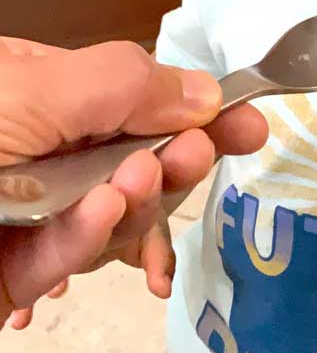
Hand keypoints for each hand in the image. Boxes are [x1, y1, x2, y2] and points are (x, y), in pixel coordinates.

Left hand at [0, 37, 267, 327]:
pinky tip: (95, 223)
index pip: (146, 100)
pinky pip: (73, 255)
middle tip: (195, 156)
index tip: (253, 123)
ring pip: (121, 216)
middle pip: (145, 159)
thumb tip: (208, 92)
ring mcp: (43, 209)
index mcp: (54, 93)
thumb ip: (126, 85)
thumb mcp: (34, 87)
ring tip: (133, 189)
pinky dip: (89, 239)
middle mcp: (55, 151)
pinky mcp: (26, 267)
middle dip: (176, 160)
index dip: (203, 111)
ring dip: (135, 203)